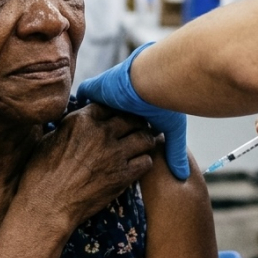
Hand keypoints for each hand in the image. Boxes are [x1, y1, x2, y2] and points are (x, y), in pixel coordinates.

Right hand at [18, 104, 156, 234]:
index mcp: (82, 120)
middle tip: (138, 127)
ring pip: (145, 137)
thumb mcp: (51, 138)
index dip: (116, 109)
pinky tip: (139, 163)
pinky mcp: (122, 176)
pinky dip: (145, 160)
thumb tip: (79, 121)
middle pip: (132, 118)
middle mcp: (101, 133)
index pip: (109, 104)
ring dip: (145, 139)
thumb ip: (70, 126)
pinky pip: (146, 161)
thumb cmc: (40, 174)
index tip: (118, 115)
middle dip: (137, 121)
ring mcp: (114, 154)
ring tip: (143, 143)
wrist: (46, 206)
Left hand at [77, 43, 188, 179]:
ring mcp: (105, 98)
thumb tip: (182, 176)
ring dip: (88, 122)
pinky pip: (82, 97)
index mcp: (135, 115)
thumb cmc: (164, 105)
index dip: (119, 144)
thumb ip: (174, 152)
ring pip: (92, 112)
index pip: (123, 131)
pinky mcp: (94, 90)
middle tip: (91, 153)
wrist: (151, 80)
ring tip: (79, 138)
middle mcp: (118, 106)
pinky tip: (75, 117)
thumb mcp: (172, 130)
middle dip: (99, 136)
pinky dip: (80, 105)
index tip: (113, 160)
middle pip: (104, 123)